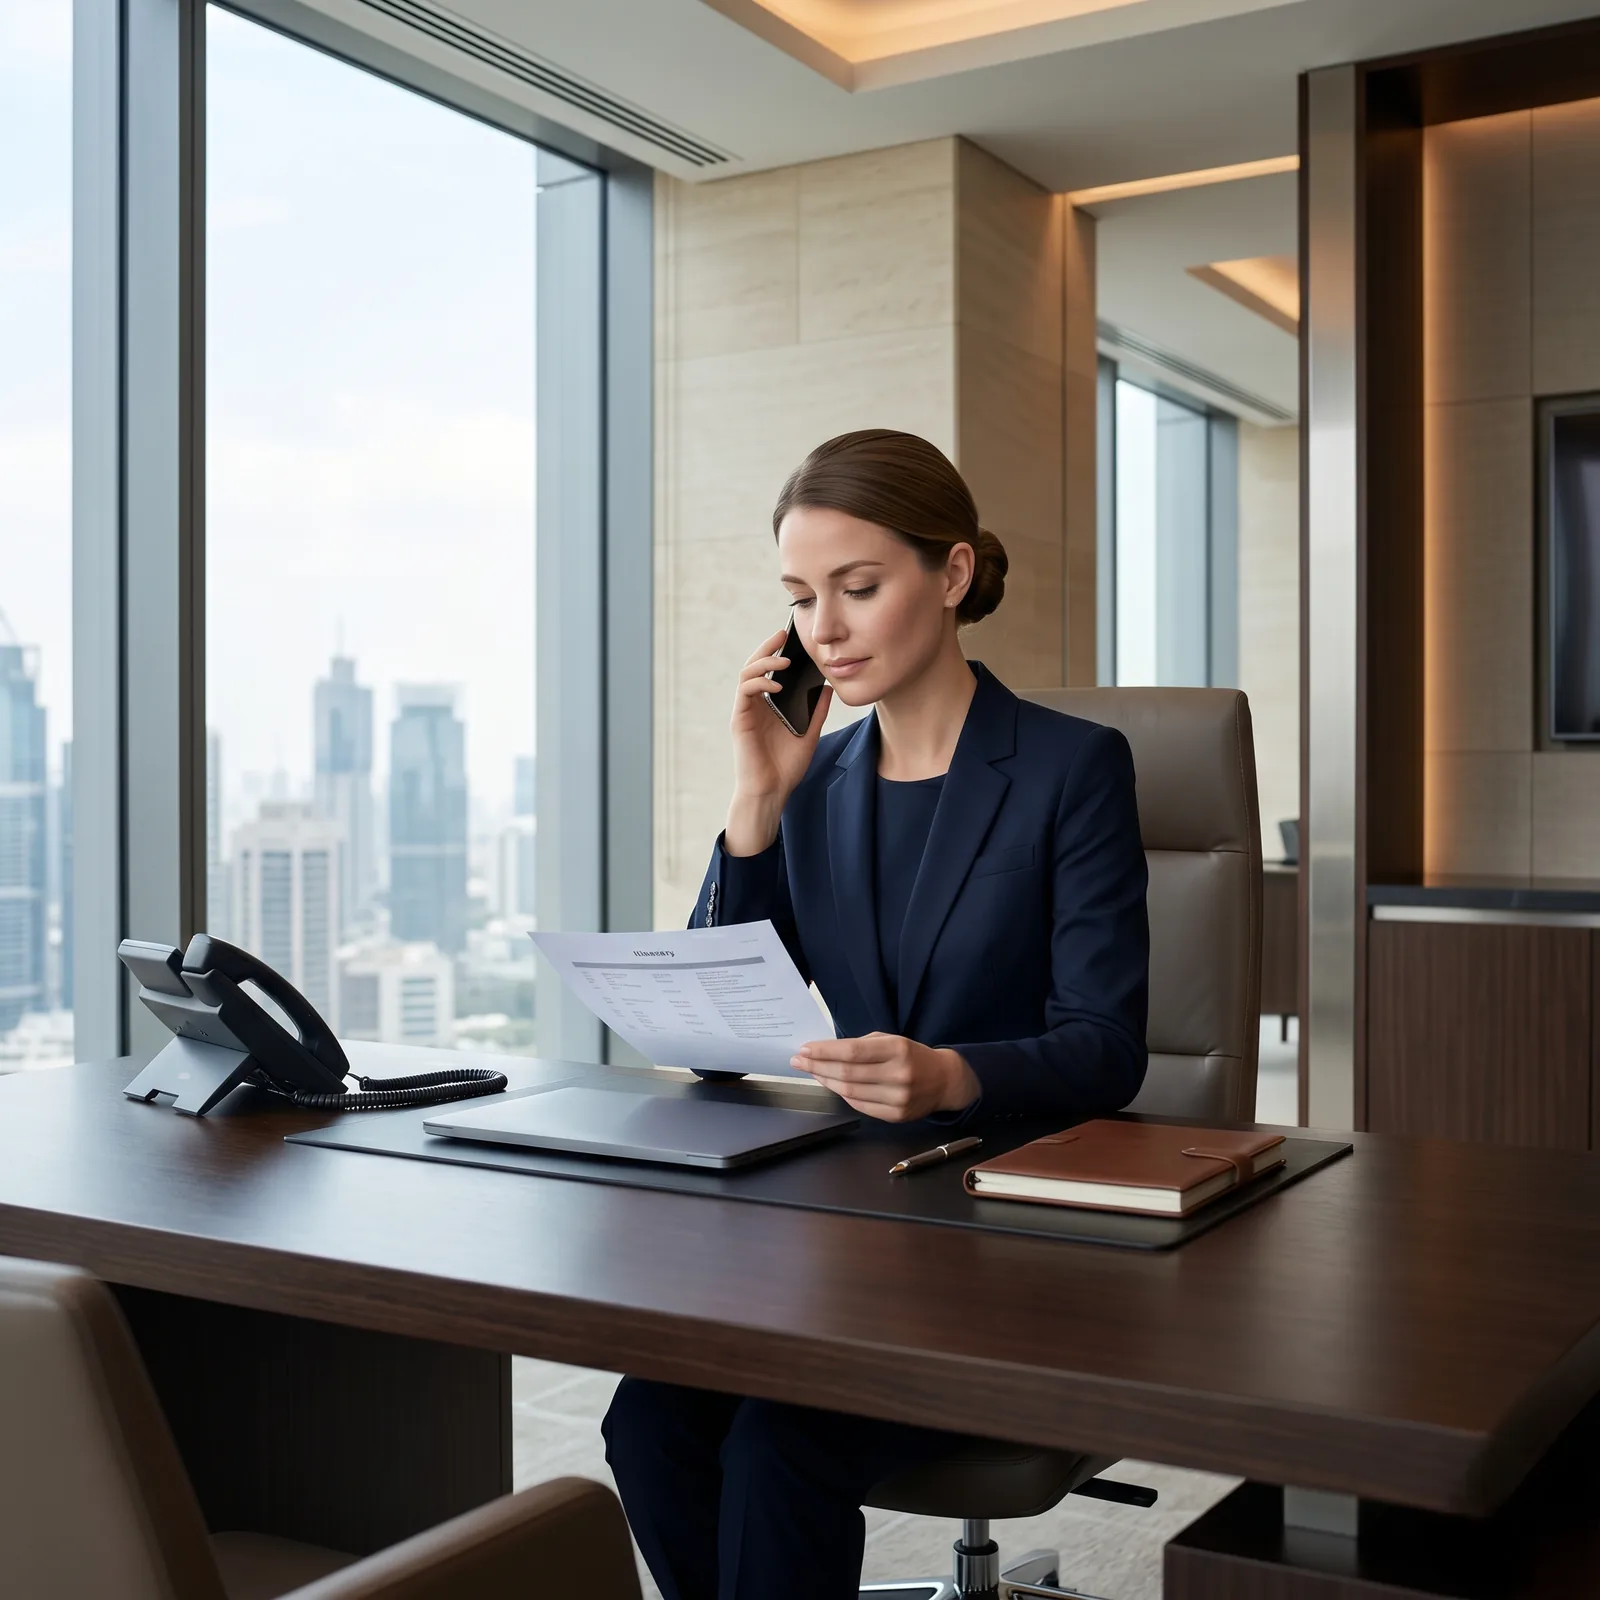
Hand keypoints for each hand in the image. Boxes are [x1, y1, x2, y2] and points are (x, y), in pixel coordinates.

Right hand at [725, 629, 832, 855]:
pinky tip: (776, 685)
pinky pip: (744, 692)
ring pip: (747, 673)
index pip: (769, 671)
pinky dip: (759, 683)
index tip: (792, 638)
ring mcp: (746, 711)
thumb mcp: (810, 734)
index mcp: (769, 706)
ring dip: (764, 661)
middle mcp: (755, 704)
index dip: (777, 652)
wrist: (772, 792)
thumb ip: (817, 711)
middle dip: (767, 647)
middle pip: (755, 665)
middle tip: (783, 634)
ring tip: (784, 659)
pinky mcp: (740, 720)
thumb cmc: (786, 767)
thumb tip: (827, 687)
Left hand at [792, 1034, 980, 1121]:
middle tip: (798, 1061)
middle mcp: (899, 1075)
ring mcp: (898, 1098)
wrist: (944, 1080)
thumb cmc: (913, 1055)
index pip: (852, 1052)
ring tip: (811, 1072)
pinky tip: (831, 1085)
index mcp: (898, 1050)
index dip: (824, 1052)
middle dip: (817, 1066)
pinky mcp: (896, 1116)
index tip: (804, 1049)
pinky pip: (860, 1105)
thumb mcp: (892, 1040)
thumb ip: (862, 1045)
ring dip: (826, 1081)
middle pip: (847, 1073)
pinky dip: (842, 1095)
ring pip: (850, 1092)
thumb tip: (825, 1053)